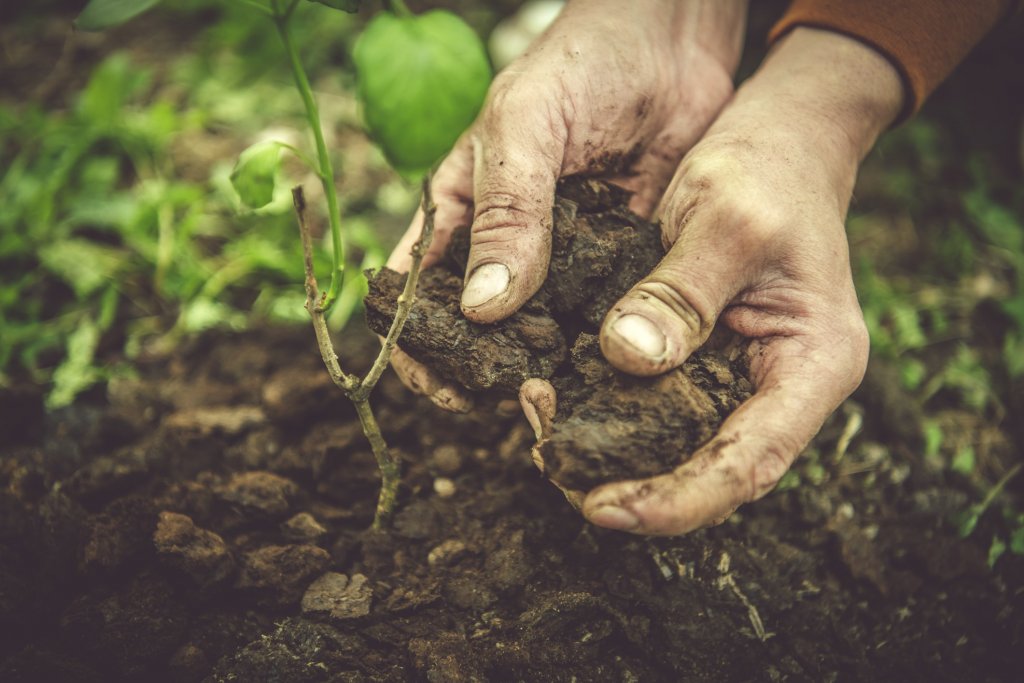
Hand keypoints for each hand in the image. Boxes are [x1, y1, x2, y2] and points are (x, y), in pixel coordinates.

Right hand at [386, 0, 747, 409]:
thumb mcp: (524, 125)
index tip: (444, 388)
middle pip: (478, 331)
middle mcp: (508, 248)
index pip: (415, 296)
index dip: (417, 347)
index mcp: (461, 214)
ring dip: (549, 369)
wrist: (674, 43)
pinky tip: (619, 373)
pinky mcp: (620, 268)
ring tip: (567, 399)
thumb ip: (505, 211)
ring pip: (543, 335)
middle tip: (517, 401)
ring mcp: (565, 263)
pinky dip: (607, 348)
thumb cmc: (580, 66)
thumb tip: (480, 308)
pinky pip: (607, 318)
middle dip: (486, 372)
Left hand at [522, 28, 903, 534]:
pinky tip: (552, 389)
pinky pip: (652, 404)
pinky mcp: (701, 357)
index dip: (678, 501)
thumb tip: (625, 359)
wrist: (779, 137)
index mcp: (812, 364)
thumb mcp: (726, 216)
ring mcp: (739, 376)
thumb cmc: (769, 168)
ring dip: (608, 448)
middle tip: (549, 458)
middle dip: (629, 481)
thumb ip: (680, 292)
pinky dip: (604, 407)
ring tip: (539, 421)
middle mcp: (779, 386)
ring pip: (674, 447)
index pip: (749, 465)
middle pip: (707, 472)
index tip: (604, 508)